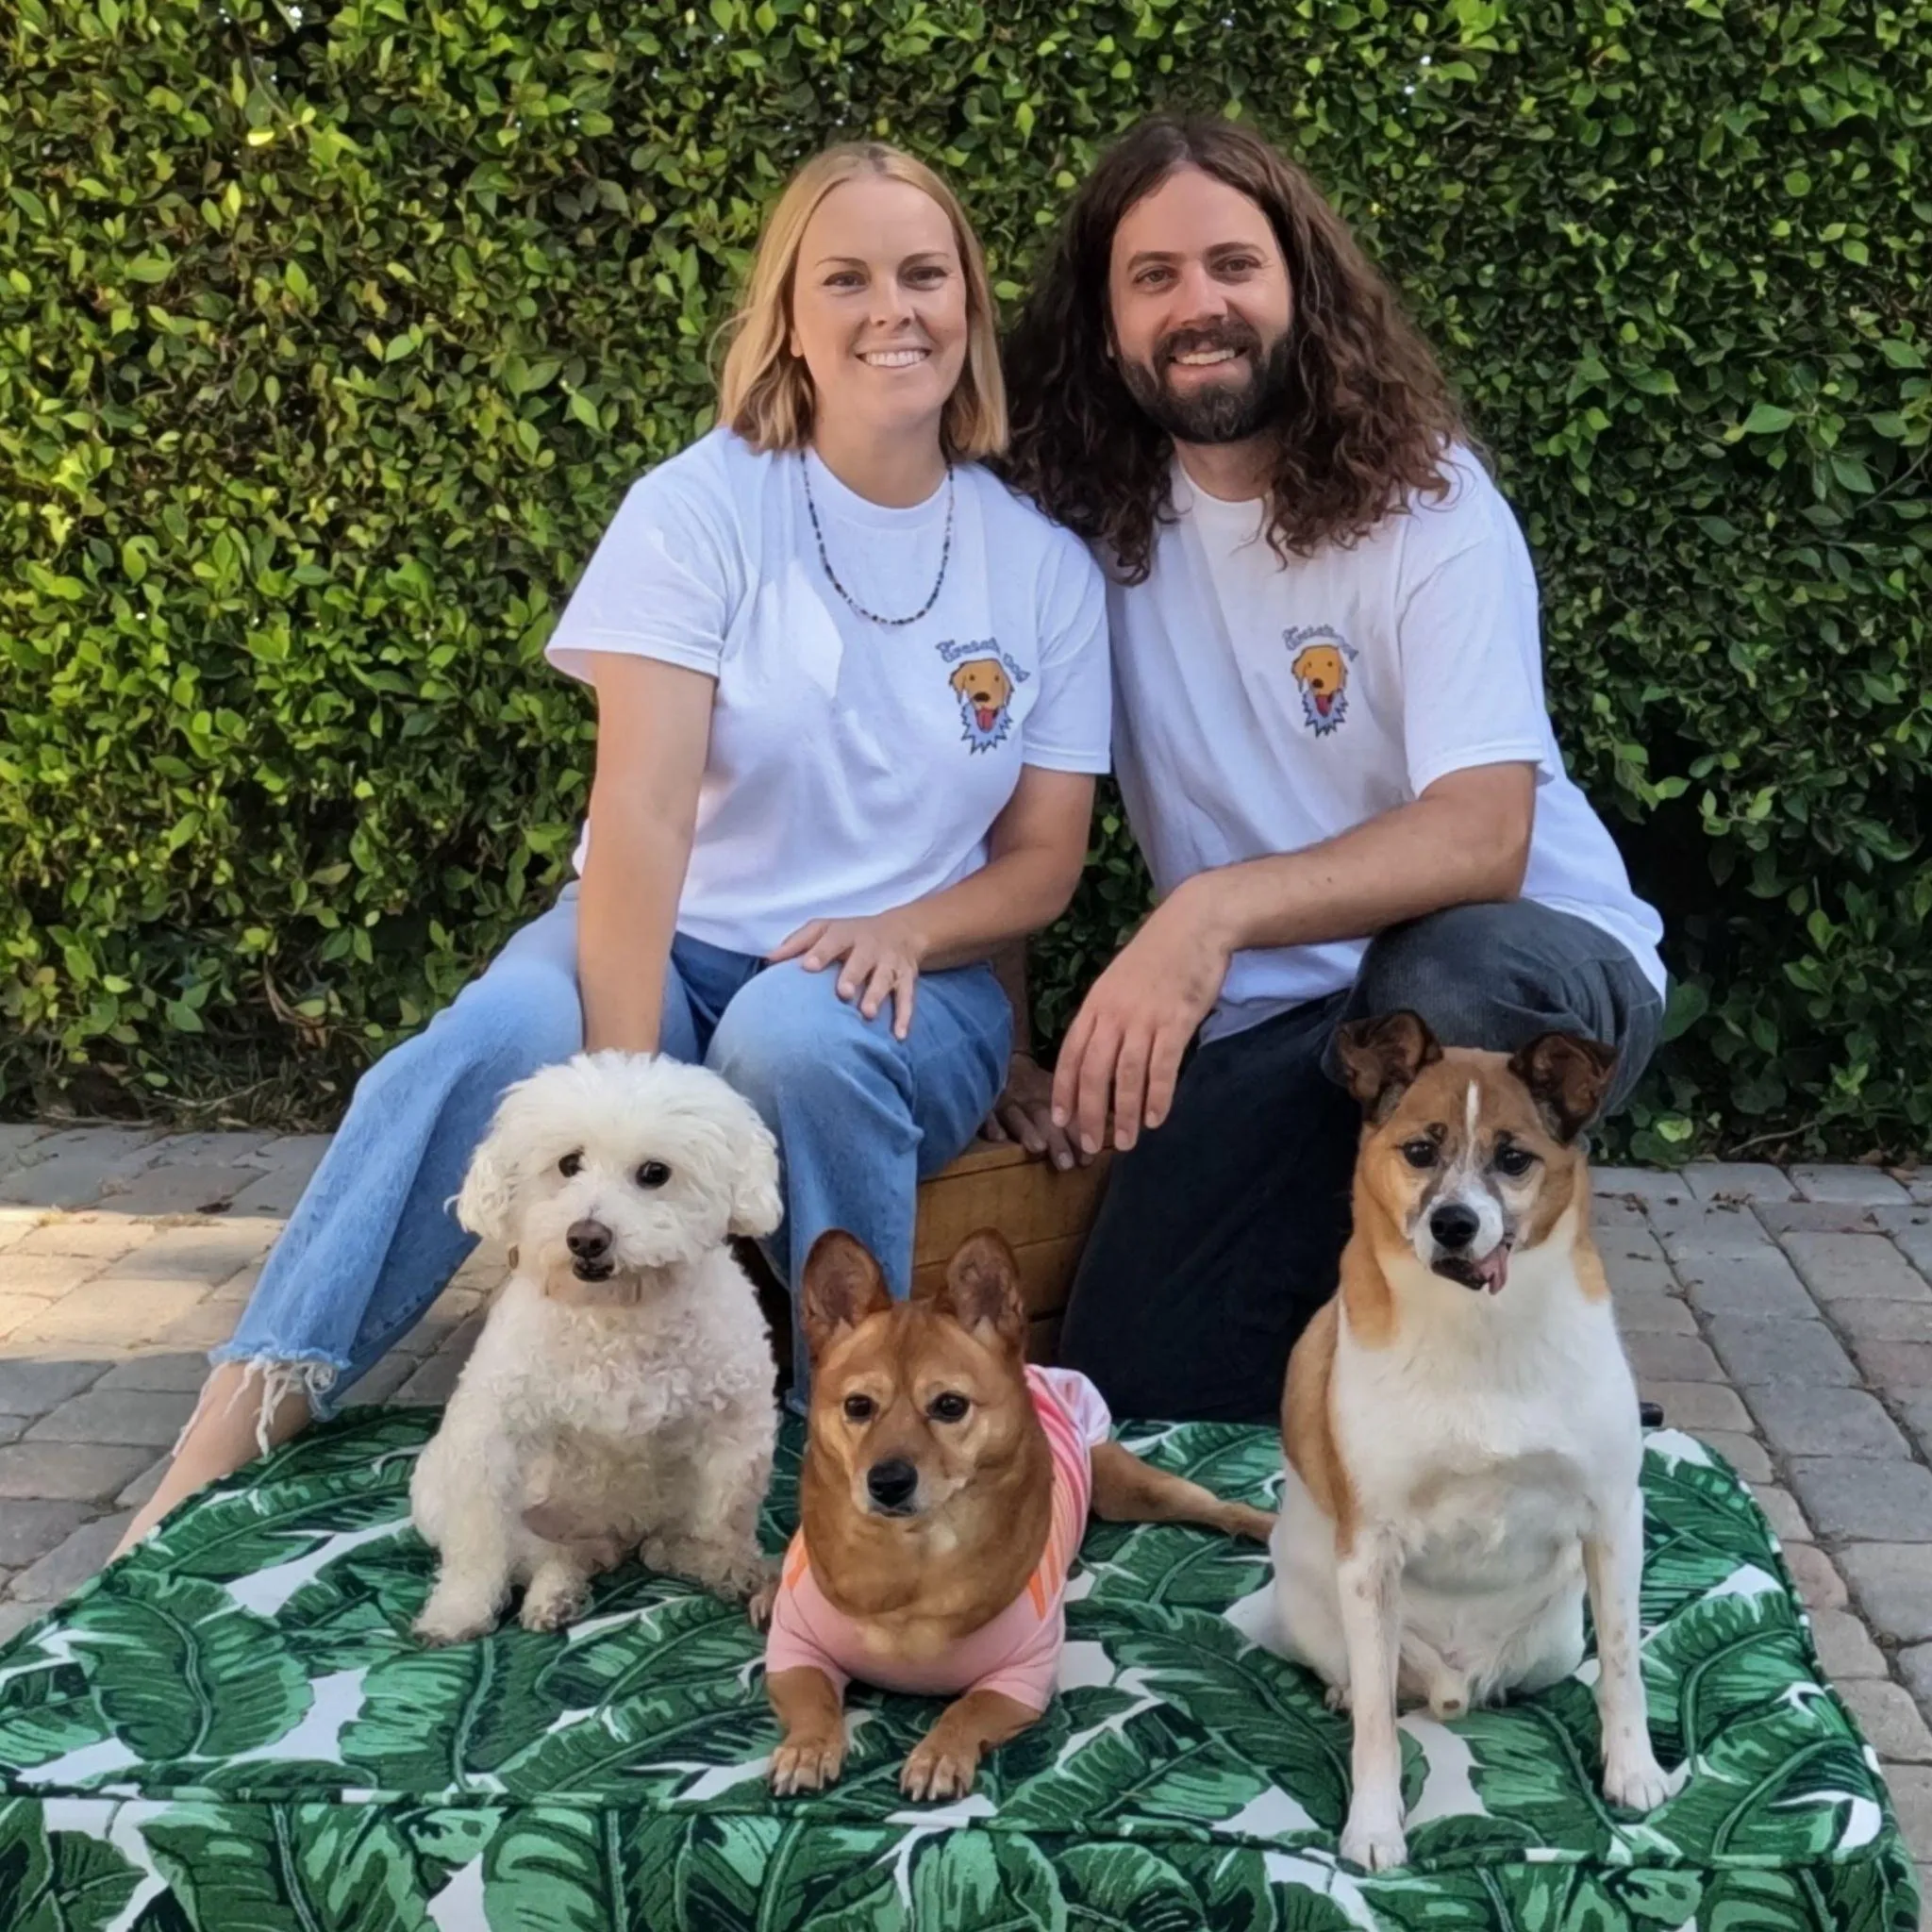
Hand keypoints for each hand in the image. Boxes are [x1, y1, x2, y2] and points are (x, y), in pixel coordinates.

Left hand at [769, 911, 927, 1039]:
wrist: (903, 930)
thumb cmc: (851, 934)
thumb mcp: (825, 929)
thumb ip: (797, 943)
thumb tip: (768, 960)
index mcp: (847, 934)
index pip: (832, 941)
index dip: (820, 952)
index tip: (807, 967)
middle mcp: (871, 947)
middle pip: (862, 960)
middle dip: (854, 975)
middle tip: (843, 993)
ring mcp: (891, 963)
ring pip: (886, 979)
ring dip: (878, 996)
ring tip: (867, 1014)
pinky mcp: (907, 979)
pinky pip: (908, 997)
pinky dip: (905, 1017)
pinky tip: (899, 1035)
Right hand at [983, 1051, 1089, 1170]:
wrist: (1001, 1061)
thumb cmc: (1035, 1087)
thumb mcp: (1060, 1092)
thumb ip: (1082, 1110)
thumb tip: (1115, 1124)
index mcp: (1050, 1097)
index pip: (1066, 1115)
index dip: (1077, 1133)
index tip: (1088, 1157)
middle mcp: (1028, 1099)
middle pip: (1043, 1117)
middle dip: (1056, 1139)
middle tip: (1066, 1163)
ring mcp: (1004, 1101)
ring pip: (1016, 1115)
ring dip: (1027, 1131)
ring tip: (1037, 1147)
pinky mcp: (983, 1104)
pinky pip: (985, 1112)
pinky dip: (991, 1123)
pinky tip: (997, 1137)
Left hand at [1052, 887, 1230, 1155]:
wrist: (1195, 924)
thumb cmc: (1158, 956)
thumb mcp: (1119, 983)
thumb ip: (1107, 1016)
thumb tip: (1098, 1053)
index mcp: (1096, 1004)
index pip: (1071, 1055)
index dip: (1065, 1090)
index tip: (1061, 1120)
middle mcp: (1114, 1013)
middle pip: (1095, 1073)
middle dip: (1090, 1114)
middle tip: (1091, 1146)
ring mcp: (1145, 1017)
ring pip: (1127, 1075)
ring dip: (1125, 1113)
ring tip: (1126, 1142)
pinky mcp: (1176, 1021)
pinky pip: (1163, 1067)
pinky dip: (1158, 1096)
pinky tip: (1157, 1119)